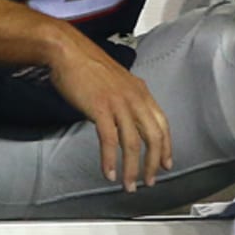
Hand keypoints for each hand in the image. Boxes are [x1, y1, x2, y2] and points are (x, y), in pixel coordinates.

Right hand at [48, 30, 172, 191]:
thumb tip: (122, 122)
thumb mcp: (115, 82)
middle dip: (152, 164)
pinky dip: (110, 160)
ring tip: (128, 185)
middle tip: (149, 181)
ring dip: (132, 169)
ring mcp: (118, 103)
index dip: (166, 147)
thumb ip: (124, 101)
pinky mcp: (100, 108)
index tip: (165, 164)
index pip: (162, 124)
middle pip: (153, 137)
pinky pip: (110, 140)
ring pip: (133, 143)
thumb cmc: (86, 65)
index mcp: (140, 91)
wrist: (67, 50)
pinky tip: (108, 172)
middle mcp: (134, 97)